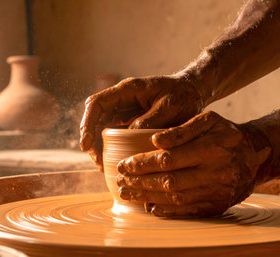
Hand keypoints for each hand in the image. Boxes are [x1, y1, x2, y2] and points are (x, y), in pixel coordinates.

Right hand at [80, 75, 204, 171]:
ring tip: (103, 166)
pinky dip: (110, 147)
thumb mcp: (171, 107)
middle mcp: (122, 99)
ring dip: (99, 145)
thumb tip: (130, 135)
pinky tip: (114, 162)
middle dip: (91, 139)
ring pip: (102, 127)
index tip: (86, 144)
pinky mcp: (130, 121)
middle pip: (95, 117)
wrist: (193, 92)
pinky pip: (114, 133)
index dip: (88, 123)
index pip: (97, 103)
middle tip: (97, 162)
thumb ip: (151, 120)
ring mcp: (125, 110)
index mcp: (128, 90)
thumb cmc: (183, 96)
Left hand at [116, 111, 270, 216]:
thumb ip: (182, 129)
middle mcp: (215, 172)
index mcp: (211, 148)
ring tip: (127, 193)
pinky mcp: (217, 206)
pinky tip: (149, 206)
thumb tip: (155, 141)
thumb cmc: (226, 134)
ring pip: (175, 198)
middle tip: (120, 181)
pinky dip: (166, 210)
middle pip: (169, 181)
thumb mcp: (209, 120)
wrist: (255, 156)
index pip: (168, 159)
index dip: (142, 164)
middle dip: (139, 182)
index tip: (124, 164)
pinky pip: (188, 211)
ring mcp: (216, 192)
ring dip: (147, 197)